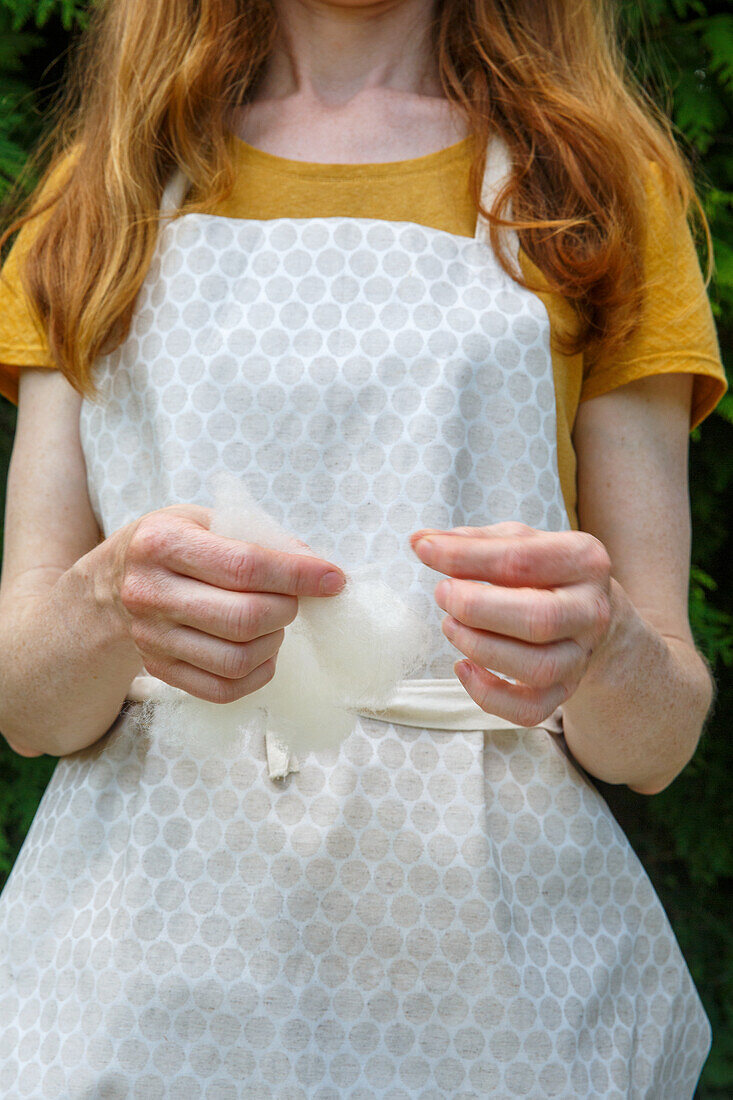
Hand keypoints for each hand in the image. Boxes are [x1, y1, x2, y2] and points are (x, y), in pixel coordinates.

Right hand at [107, 504, 346, 703]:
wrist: (109, 586)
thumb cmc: (171, 545)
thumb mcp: (204, 519)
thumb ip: (258, 536)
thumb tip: (315, 566)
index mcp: (163, 543)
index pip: (246, 566)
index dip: (298, 575)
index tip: (333, 578)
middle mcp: (151, 593)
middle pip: (244, 618)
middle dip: (288, 609)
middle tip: (292, 600)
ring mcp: (152, 638)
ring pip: (237, 659)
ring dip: (274, 642)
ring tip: (274, 623)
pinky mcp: (159, 670)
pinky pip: (223, 689)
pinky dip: (258, 674)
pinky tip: (261, 651)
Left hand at [409, 521, 613, 726]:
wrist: (591, 613)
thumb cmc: (544, 572)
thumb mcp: (519, 542)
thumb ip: (472, 541)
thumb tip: (420, 542)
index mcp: (583, 560)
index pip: (522, 559)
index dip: (467, 557)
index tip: (426, 551)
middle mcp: (591, 610)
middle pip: (538, 618)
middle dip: (478, 608)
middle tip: (442, 594)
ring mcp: (581, 655)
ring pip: (537, 667)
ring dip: (480, 648)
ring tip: (450, 626)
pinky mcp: (566, 690)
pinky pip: (530, 709)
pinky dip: (489, 695)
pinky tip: (463, 667)